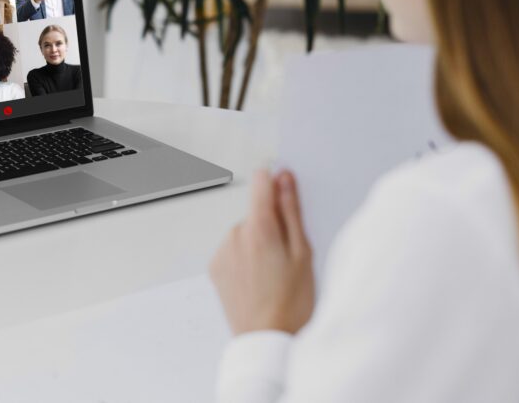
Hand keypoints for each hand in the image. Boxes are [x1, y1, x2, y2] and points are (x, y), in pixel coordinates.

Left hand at [209, 170, 314, 334]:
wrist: (266, 340)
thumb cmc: (291, 303)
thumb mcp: (303, 253)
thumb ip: (291, 212)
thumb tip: (283, 178)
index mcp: (259, 228)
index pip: (261, 182)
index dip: (275, 182)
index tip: (285, 187)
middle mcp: (234, 235)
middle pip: (255, 212)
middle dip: (271, 224)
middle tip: (287, 256)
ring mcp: (222, 251)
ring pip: (245, 233)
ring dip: (257, 243)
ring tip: (273, 274)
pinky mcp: (215, 267)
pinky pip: (233, 250)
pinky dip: (244, 258)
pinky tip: (257, 281)